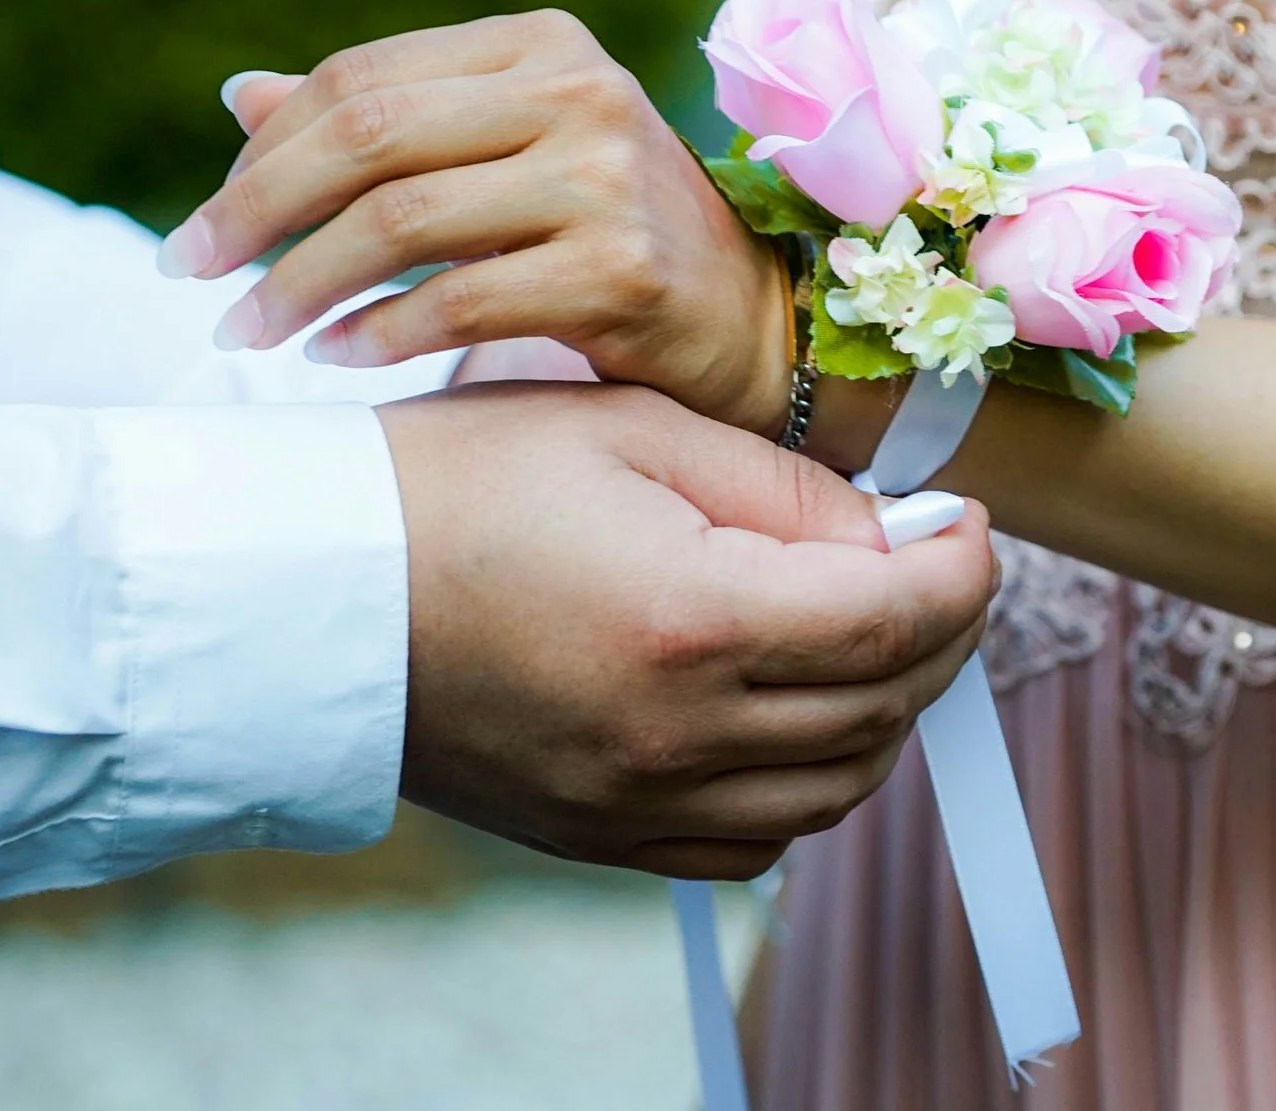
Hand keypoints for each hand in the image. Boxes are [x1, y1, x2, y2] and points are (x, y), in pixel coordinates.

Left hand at [163, 13, 794, 434]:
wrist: (754, 324)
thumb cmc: (612, 239)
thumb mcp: (506, 158)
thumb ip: (389, 124)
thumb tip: (242, 97)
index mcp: (543, 46)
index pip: (362, 81)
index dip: (265, 153)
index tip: (209, 226)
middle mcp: (581, 93)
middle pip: (367, 137)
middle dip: (257, 211)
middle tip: (192, 275)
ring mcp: (608, 179)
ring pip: (400, 222)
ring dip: (300, 285)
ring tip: (250, 332)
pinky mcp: (623, 270)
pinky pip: (457, 300)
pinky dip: (377, 334)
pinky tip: (335, 355)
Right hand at [378, 381, 994, 879]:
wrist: (308, 594)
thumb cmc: (453, 485)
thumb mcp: (628, 433)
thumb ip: (780, 489)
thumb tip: (889, 535)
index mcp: (691, 620)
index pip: (896, 620)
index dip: (962, 568)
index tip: (967, 522)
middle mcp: (676, 735)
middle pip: (885, 707)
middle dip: (939, 628)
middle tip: (929, 561)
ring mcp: (637, 802)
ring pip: (838, 789)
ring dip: (885, 709)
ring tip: (871, 628)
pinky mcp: (601, 837)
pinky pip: (756, 842)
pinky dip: (807, 784)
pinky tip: (793, 712)